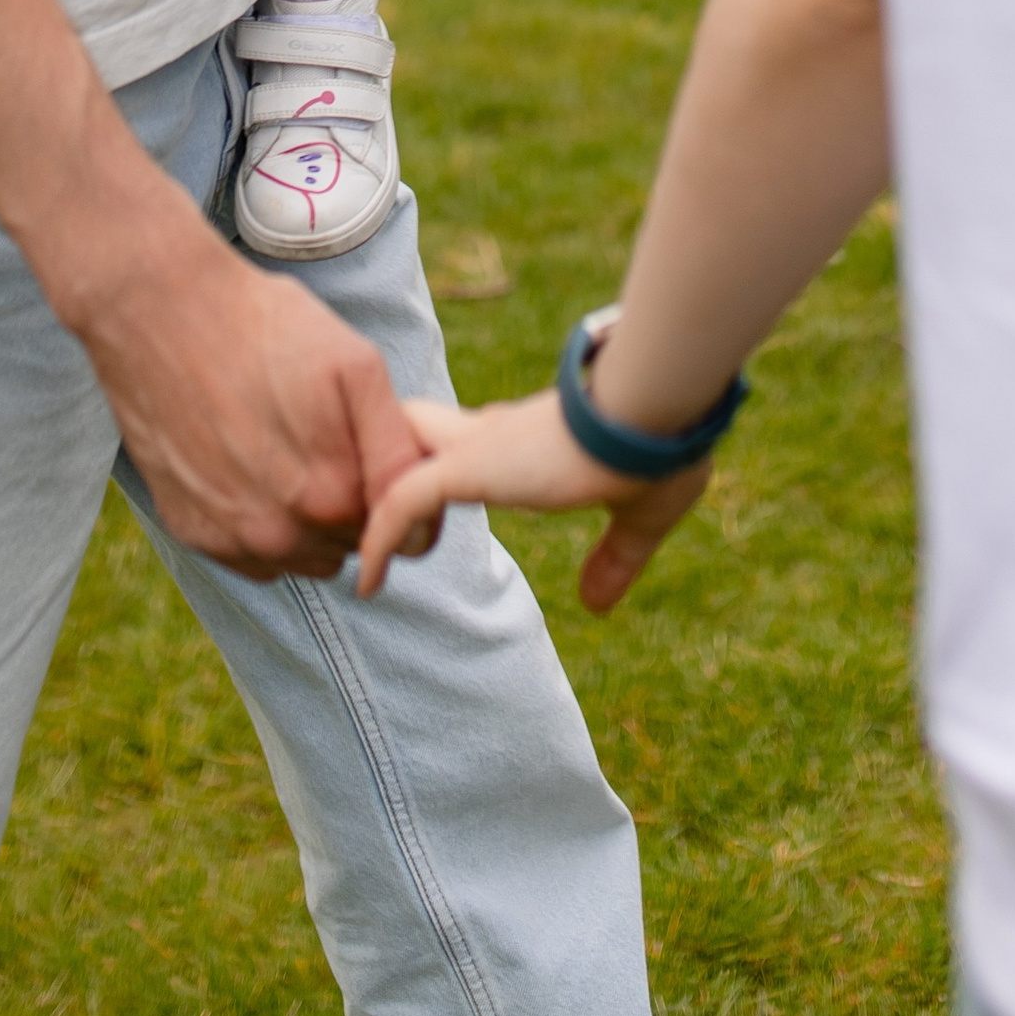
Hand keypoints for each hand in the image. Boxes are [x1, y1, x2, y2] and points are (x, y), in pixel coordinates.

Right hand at [76, 191, 427, 576]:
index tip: (390, 460)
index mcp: (335, 493)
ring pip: (305, 557)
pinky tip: (251, 466)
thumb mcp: (357, 366)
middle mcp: (283, 533)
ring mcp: (233, 539)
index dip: (409, 497)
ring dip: (311, 522)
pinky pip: (254, 556)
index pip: (406, 538)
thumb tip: (419, 496)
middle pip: (352, 547)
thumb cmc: (266, 327)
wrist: (162, 312)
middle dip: (358, 505)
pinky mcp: (193, 533)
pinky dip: (264, 524)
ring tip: (290, 449)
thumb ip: (398, 445)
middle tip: (333, 441)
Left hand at [356, 388, 712, 607]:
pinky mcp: (471, 465)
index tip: (418, 518)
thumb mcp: (641, 515)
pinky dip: (376, 537)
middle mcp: (492, 435)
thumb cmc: (662, 448)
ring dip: (366, 501)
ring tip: (351, 558)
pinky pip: (399, 498)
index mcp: (529, 438)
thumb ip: (616, 557)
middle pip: (408, 430)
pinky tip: (367, 581)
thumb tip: (595, 605)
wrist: (659, 410)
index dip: (435, 468)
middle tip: (358, 528)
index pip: (462, 441)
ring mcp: (477, 448)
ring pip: (388, 455)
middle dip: (378, 468)